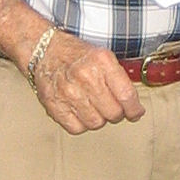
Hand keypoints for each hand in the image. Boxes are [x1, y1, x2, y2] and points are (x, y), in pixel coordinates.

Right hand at [28, 31, 143, 133]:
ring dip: (98, 118)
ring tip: (93, 106)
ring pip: (96, 123)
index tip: (135, 112)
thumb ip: (119, 78)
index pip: (127, 95)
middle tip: (111, 106)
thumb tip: (134, 104)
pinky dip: (81, 123)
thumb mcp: (103, 56)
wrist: (44, 51)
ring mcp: (69, 92)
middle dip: (116, 113)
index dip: (134, 109)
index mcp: (102, 61)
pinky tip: (80, 111)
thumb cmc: (75, 54)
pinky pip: (77, 128)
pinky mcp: (55, 105)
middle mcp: (86, 76)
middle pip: (113, 113)